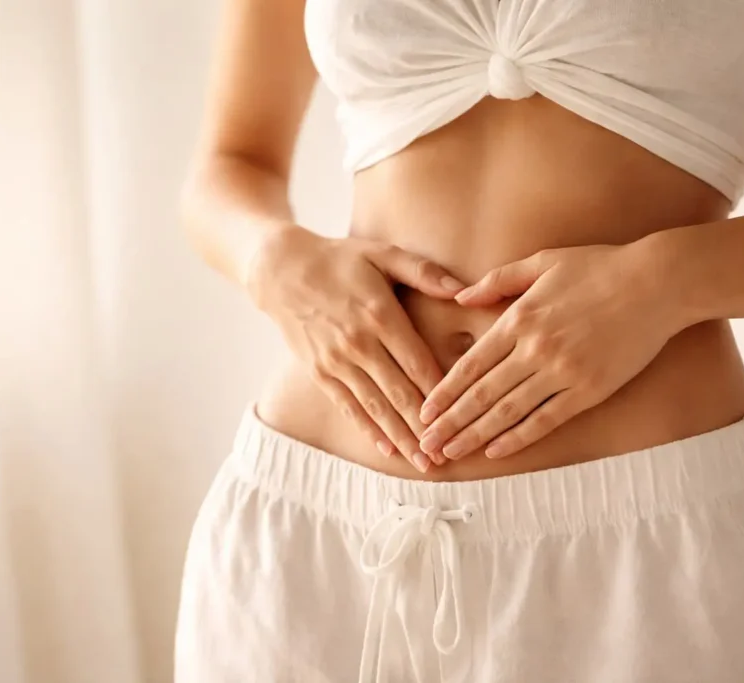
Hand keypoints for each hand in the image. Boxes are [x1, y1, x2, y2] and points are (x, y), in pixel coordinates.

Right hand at [252, 226, 465, 471]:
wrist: (280, 270)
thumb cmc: (339, 259)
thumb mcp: (381, 253)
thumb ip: (422, 271)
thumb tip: (461, 288)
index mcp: (380, 315)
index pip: (418, 362)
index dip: (441, 392)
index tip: (462, 415)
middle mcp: (358, 343)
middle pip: (399, 392)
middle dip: (425, 427)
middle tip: (449, 454)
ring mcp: (336, 361)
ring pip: (375, 407)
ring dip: (401, 437)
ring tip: (423, 463)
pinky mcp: (319, 372)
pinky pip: (348, 406)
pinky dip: (368, 430)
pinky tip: (387, 449)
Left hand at [417, 241, 684, 459]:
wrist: (657, 282)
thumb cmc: (599, 266)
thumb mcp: (543, 261)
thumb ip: (497, 281)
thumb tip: (460, 299)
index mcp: (519, 318)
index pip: (471, 365)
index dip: (444, 392)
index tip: (423, 412)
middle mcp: (535, 349)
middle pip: (482, 394)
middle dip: (450, 422)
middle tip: (426, 444)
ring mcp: (563, 372)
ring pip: (508, 412)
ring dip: (475, 435)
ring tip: (450, 453)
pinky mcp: (590, 389)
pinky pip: (547, 419)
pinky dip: (519, 438)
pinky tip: (496, 451)